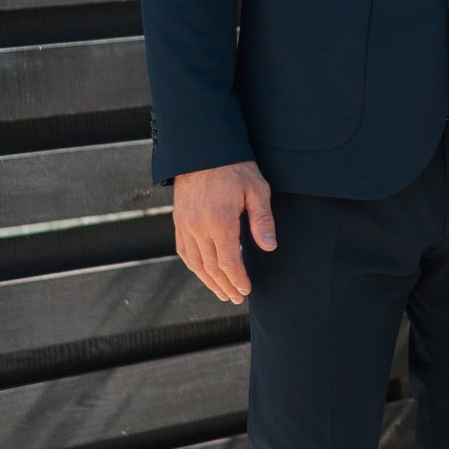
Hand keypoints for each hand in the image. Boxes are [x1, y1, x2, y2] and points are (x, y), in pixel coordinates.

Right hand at [173, 160, 275, 304]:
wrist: (202, 149)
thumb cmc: (235, 167)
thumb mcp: (257, 189)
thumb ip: (262, 219)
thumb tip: (269, 247)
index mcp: (220, 221)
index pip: (228, 262)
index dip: (238, 279)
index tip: (246, 290)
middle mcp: (198, 227)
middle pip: (211, 267)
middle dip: (225, 286)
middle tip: (236, 298)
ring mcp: (185, 225)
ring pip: (195, 263)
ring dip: (208, 281)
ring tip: (221, 293)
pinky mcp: (178, 221)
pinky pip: (183, 251)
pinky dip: (194, 266)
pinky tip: (203, 273)